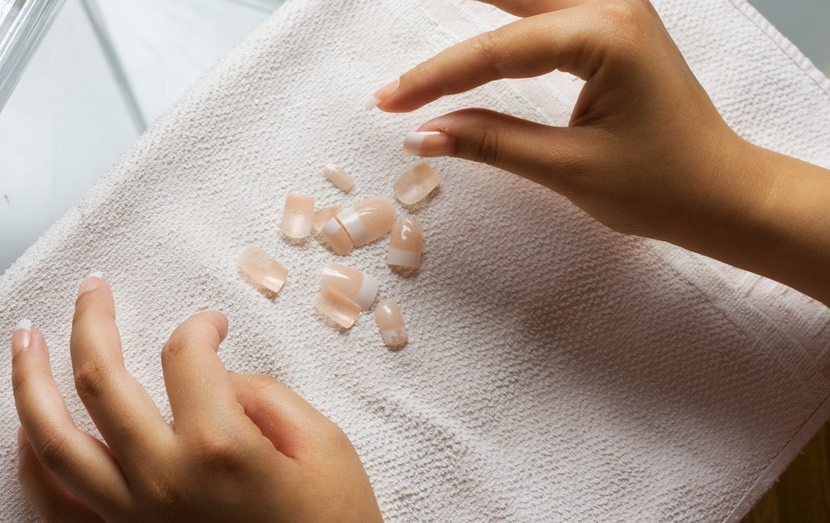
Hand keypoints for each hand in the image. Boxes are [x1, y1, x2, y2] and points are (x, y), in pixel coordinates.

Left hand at [11, 274, 382, 521]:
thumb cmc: (331, 521)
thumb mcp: (323, 444)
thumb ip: (264, 395)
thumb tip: (218, 379)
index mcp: (217, 445)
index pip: (184, 356)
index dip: (199, 326)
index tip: (214, 325)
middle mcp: (163, 476)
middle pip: (99, 380)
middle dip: (90, 321)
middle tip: (92, 288)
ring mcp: (134, 513)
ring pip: (53, 441)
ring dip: (29, 382)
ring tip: (24, 339)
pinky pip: (55, 505)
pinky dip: (29, 465)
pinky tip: (24, 430)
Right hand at [372, 0, 829, 304]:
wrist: (724, 194)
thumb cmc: (661, 186)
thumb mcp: (568, 167)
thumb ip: (491, 141)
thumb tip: (423, 133)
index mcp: (606, 36)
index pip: (497, 51)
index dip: (436, 78)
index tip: (389, 102)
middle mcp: (613, 6)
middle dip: (453, 9)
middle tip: (393, 22)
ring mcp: (617, 11)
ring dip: (483, 6)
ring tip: (427, 11)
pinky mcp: (614, 28)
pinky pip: (548, 9)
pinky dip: (508, 13)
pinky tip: (482, 11)